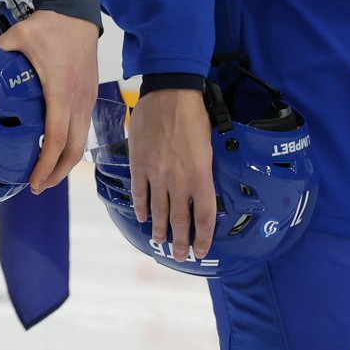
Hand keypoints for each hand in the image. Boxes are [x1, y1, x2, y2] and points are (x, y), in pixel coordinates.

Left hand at [0, 9, 96, 192]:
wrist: (77, 11)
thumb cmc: (50, 25)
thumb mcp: (18, 35)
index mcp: (60, 92)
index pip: (56, 139)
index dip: (45, 165)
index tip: (33, 183)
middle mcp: (78, 101)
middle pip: (74, 150)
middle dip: (57, 174)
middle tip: (37, 187)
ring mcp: (87, 99)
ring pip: (81, 142)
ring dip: (66, 162)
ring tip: (46, 174)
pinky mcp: (89, 94)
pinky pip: (83, 128)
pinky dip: (71, 145)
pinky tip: (56, 148)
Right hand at [126, 87, 216, 259]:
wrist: (170, 93)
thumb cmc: (194, 116)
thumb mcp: (209, 146)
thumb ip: (204, 171)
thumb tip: (202, 190)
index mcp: (200, 176)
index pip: (204, 216)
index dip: (203, 237)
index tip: (201, 249)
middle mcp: (179, 180)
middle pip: (181, 220)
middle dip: (181, 241)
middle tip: (179, 256)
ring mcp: (157, 174)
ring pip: (159, 211)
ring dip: (161, 230)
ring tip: (161, 242)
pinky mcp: (140, 165)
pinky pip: (140, 193)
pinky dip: (142, 208)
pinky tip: (144, 218)